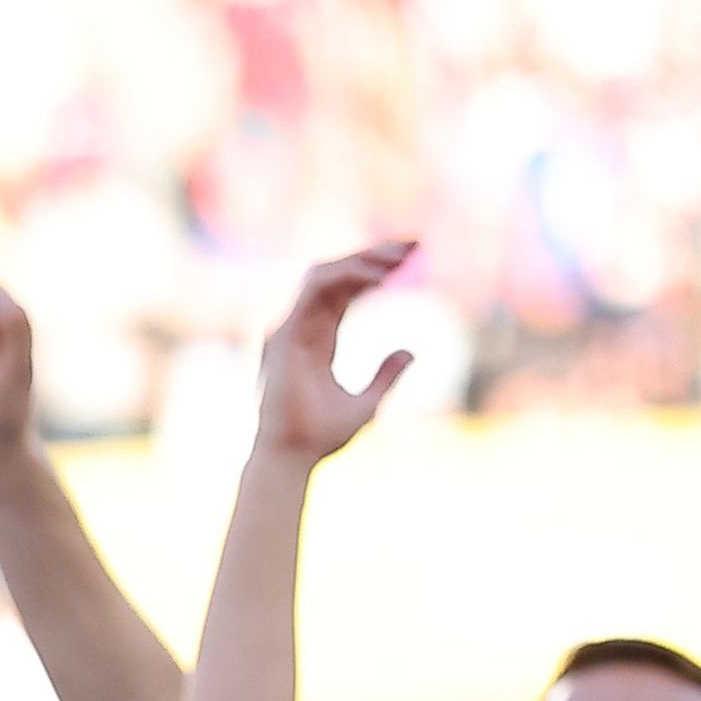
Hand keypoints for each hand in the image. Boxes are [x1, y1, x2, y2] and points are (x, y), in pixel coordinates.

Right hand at [249, 241, 417, 468]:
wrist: (292, 455)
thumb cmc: (321, 437)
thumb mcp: (367, 402)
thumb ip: (385, 375)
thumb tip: (410, 351)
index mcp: (317, 341)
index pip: (344, 291)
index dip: (375, 270)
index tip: (412, 259)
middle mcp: (301, 328)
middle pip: (336, 275)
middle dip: (374, 254)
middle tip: (414, 245)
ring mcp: (290, 328)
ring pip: (323, 273)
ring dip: (362, 259)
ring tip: (400, 257)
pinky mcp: (285, 332)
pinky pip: (315, 288)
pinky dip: (346, 275)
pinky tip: (379, 277)